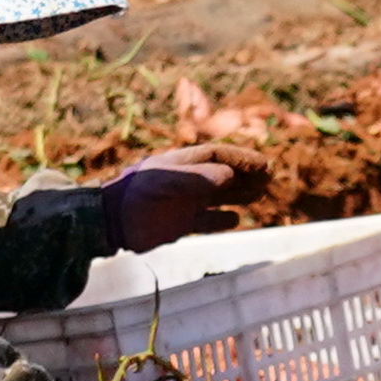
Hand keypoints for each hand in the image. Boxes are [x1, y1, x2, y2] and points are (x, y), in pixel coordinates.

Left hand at [103, 148, 273, 254]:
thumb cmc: (136, 195)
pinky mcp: (180, 224)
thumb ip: (197, 179)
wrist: (111, 221)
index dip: (242, 159)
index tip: (263, 165)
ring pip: (219, 196)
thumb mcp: (166, 182)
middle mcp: (187, 181)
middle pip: (223, 175)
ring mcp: (184, 202)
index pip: (218, 156)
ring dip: (240, 195)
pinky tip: (236, 220)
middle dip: (246, 175)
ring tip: (261, 195)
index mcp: (183, 164)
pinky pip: (207, 221)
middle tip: (269, 179)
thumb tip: (229, 175)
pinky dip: (222, 220)